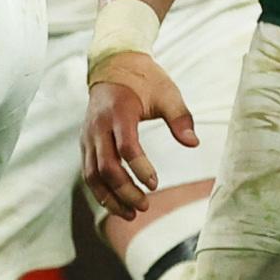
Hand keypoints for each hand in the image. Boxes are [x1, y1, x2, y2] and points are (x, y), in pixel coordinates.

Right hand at [82, 51, 195, 218]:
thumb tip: (193, 144)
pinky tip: (118, 204)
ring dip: (110, 198)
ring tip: (131, 214)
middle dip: (124, 191)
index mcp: (118, 112)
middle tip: (145, 206)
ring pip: (92, 175)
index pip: (125, 147)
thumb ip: (180, 119)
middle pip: (105, 167)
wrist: (113, 65)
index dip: (139, 167)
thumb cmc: (144, 79)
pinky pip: (89, 172)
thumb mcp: (167, 93)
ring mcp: (88, 136)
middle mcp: (98, 126)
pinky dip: (101, 191)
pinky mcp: (85, 143)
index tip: (155, 184)